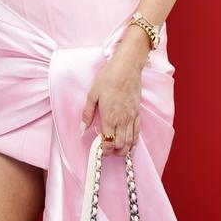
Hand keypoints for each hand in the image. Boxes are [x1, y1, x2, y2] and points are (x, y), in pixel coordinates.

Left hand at [81, 29, 148, 154]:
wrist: (126, 68)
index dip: (103, 150)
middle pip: (120, 146)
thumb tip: (82, 128)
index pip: (107, 142)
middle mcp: (122, 120)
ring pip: (130, 142)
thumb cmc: (108, 78)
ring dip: (124, 150)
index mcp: (109, 117)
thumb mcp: (92, 94)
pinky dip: (134, 141)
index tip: (99, 151)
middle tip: (107, 152)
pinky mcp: (138, 113)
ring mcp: (132, 117)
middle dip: (113, 153)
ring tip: (117, 151)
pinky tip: (130, 144)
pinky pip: (138, 132)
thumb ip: (87, 113)